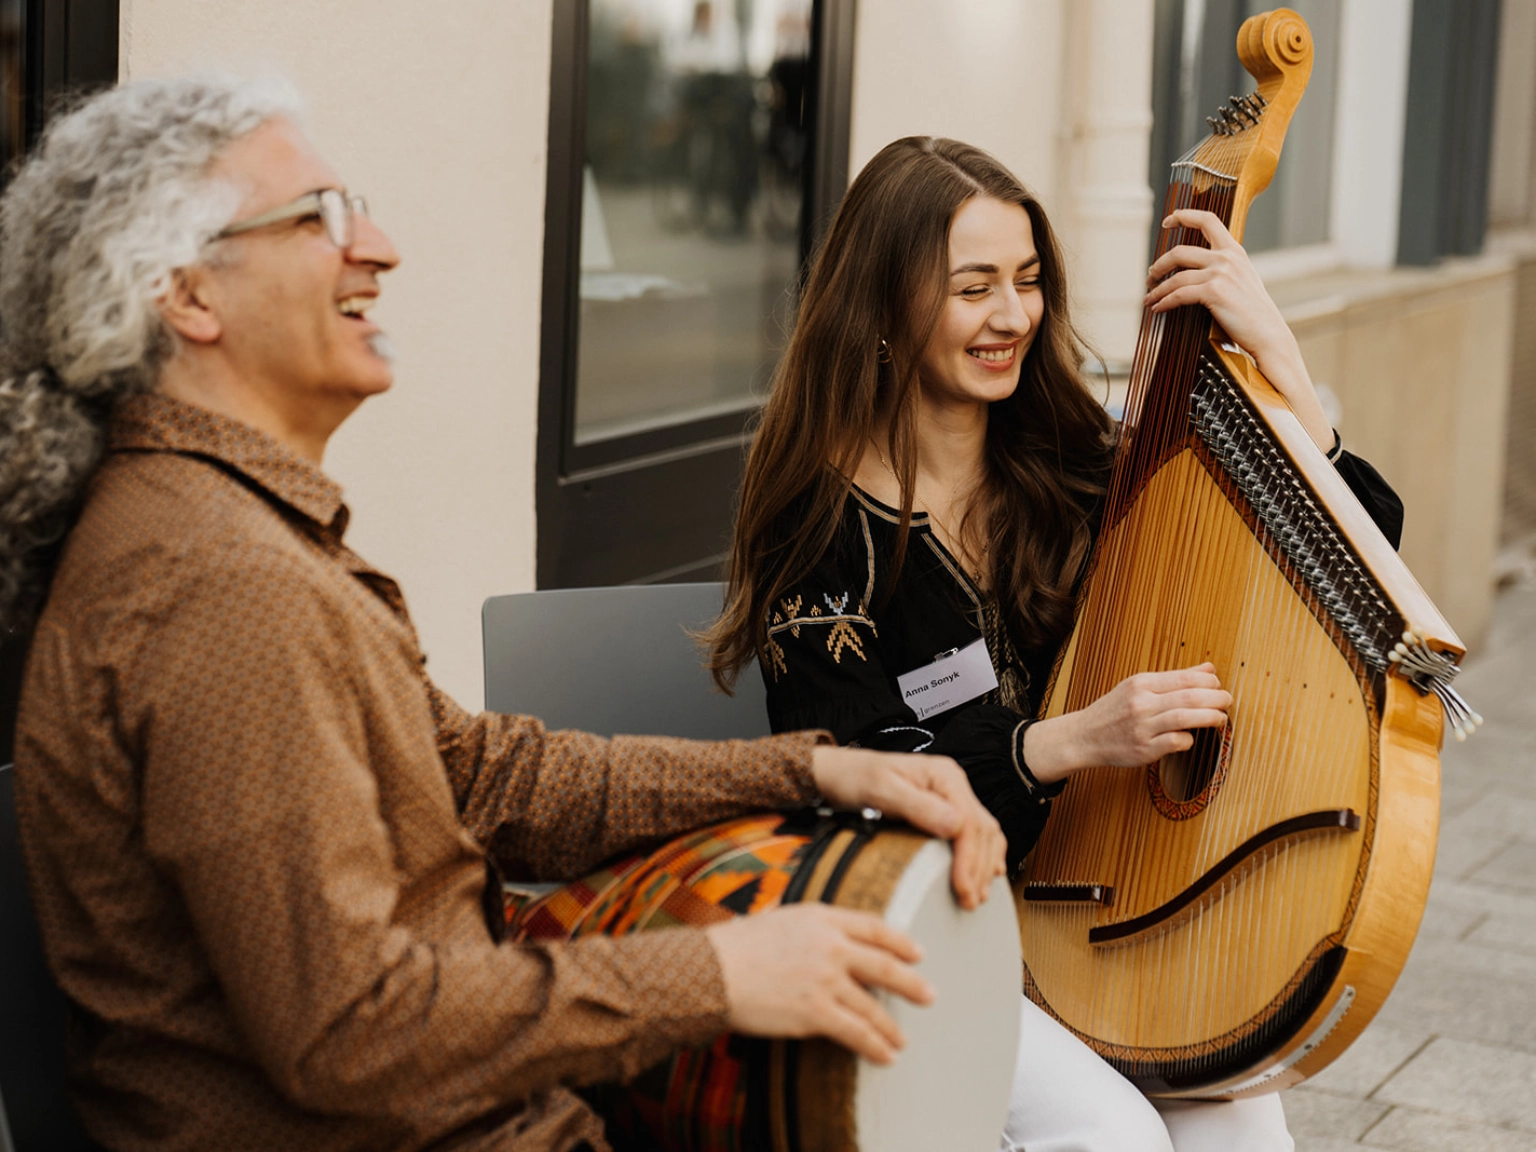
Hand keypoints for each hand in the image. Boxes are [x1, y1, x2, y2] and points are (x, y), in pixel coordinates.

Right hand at [704, 903, 932, 1063]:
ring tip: (901, 1039)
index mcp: (822, 917)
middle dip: (911, 983)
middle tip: (929, 995)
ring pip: (873, 1006)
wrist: (711, 971)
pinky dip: (875, 1046)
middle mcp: (831, 946)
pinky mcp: (816, 1012)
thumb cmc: (735, 945)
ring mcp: (827, 980)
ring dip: (891, 1026)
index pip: (874, 927)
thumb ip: (806, 925)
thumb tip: (818, 932)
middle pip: (885, 965)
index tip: (917, 954)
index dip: (900, 942)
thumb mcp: (778, 917)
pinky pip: (856, 1032)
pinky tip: (886, 1055)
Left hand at [810, 745, 1004, 909]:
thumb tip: (956, 826)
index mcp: (944, 775)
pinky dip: (982, 855)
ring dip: (984, 865)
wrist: (838, 773)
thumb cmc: (856, 778)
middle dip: (979, 868)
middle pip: (982, 829)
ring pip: (984, 833)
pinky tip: (983, 873)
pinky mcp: (944, 809)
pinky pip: (974, 833)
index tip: (963, 887)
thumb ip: (919, 806)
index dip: (970, 858)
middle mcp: (952, 784)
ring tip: (977, 895)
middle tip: (971, 900)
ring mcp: (951, 796)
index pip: (970, 821)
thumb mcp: (882, 789)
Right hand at [1022, 663, 1231, 781]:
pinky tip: (1191, 738)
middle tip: (1227, 701)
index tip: (1218, 685)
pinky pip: (1175, 742)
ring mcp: (1141, 727)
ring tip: (1220, 718)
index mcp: (1141, 683)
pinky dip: (1189, 739)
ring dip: (1209, 718)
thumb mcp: (1138, 687)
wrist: (1084, 736)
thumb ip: (1174, 679)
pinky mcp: (1143, 750)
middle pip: (1189, 697)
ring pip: (1184, 718)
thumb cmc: (1114, 710)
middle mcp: (1141, 703)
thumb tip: (1209, 668)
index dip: (1209, 681)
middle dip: (1216, 699)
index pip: (1184, 677)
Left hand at [1144, 208, 1333, 452]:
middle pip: (1180, 251)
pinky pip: (1178, 294)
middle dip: (1159, 265)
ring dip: (1157, 289)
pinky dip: (1163, 302)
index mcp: (1234, 251)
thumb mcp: (1241, 281)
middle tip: (1150, 277)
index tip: (1168, 221)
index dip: (1184, 216)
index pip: (1208, 220)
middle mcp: (1227, 257)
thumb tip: (1193, 271)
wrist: (1268, 334)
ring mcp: (1220, 273)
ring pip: (1175, 276)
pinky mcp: (1214, 291)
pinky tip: (1157, 309)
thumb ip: (1221, 269)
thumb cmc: (1252, 313)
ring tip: (1148, 298)